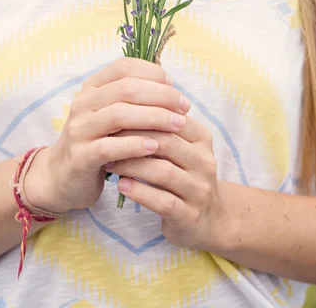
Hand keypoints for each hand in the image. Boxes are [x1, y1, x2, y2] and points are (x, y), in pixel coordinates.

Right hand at [25, 58, 190, 213]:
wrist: (63, 177)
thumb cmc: (99, 141)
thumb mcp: (113, 115)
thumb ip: (136, 100)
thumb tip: (170, 86)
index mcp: (92, 87)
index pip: (124, 67)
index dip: (153, 73)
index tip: (175, 87)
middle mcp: (83, 103)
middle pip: (126, 88)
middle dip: (161, 96)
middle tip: (185, 107)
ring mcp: (79, 129)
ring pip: (119, 114)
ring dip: (154, 118)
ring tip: (178, 125)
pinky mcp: (80, 156)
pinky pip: (110, 146)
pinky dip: (135, 145)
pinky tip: (155, 147)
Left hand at [103, 116, 224, 251]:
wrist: (209, 218)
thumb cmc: (184, 173)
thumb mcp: (180, 145)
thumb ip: (161, 125)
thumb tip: (127, 98)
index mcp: (202, 139)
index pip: (171, 118)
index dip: (141, 115)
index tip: (114, 115)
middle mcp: (204, 162)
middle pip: (166, 142)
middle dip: (132, 139)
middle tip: (106, 138)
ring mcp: (199, 190)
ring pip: (163, 172)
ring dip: (132, 165)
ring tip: (109, 162)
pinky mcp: (190, 215)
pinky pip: (163, 201)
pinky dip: (140, 192)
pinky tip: (121, 185)